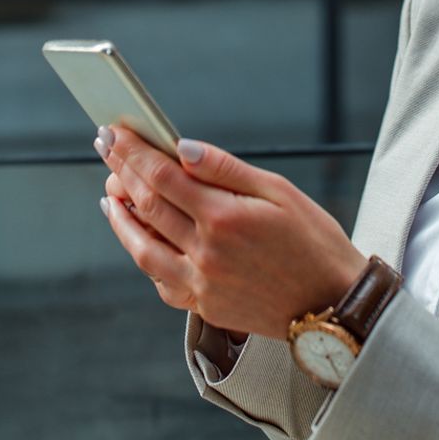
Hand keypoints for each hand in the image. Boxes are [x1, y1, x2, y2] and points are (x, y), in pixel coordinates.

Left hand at [95, 125, 368, 338]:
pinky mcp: (204, 307)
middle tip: (106, 150)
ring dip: (121, 218)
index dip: (134, 152)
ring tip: (112, 193)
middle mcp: (206, 253)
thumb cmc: (314, 240)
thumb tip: (182, 147)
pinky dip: (143, 255)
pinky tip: (140, 238)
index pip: (163, 177)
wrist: (332, 305)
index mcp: (225, 218)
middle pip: (146, 207)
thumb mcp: (279, 191)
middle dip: (122, 173)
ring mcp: (201, 285)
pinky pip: (160, 280)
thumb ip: (226, 169)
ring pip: (142, 248)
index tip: (115, 133)